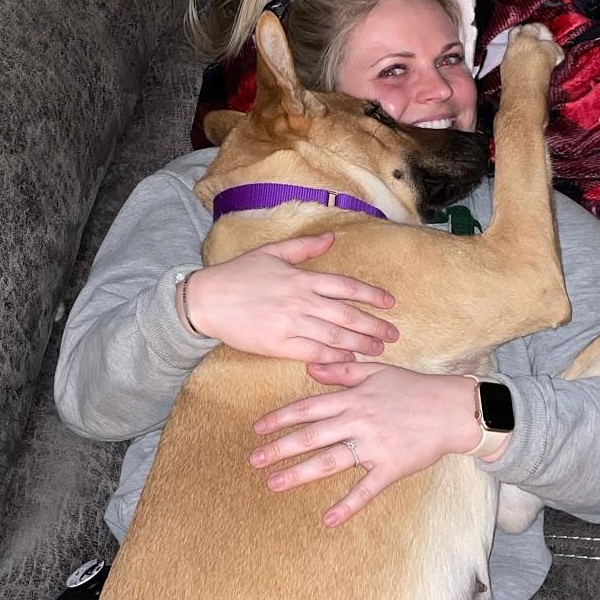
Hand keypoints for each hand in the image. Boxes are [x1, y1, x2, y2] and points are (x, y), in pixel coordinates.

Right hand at [185, 234, 397, 362]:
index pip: (346, 286)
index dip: (371, 295)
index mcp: (302, 278)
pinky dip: (334, 357)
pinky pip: (313, 352)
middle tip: (393, 334)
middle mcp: (302, 301)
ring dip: (360, 344)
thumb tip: (331, 238)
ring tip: (378, 350)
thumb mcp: (271, 252)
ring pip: (335, 336)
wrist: (206, 300)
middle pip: (347, 315)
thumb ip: (304, 247)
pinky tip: (348, 361)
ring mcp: (291, 324)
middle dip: (374, 326)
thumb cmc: (237, 274)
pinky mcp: (278, 345)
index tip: (390, 304)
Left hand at [250, 365, 493, 526]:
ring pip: (330, 461)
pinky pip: (366, 489)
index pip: (308, 408)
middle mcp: (358, 421)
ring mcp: (374, 446)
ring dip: (300, 473)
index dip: (280, 419)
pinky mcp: (391, 467)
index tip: (258, 429)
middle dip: (279, 448)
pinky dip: (348, 505)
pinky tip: (328, 519)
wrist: (452, 409)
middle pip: (311, 436)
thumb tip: (310, 369)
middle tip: (254, 461)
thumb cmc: (414, 388)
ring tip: (274, 484)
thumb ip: (342, 372)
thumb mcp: (377, 371)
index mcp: (352, 398)